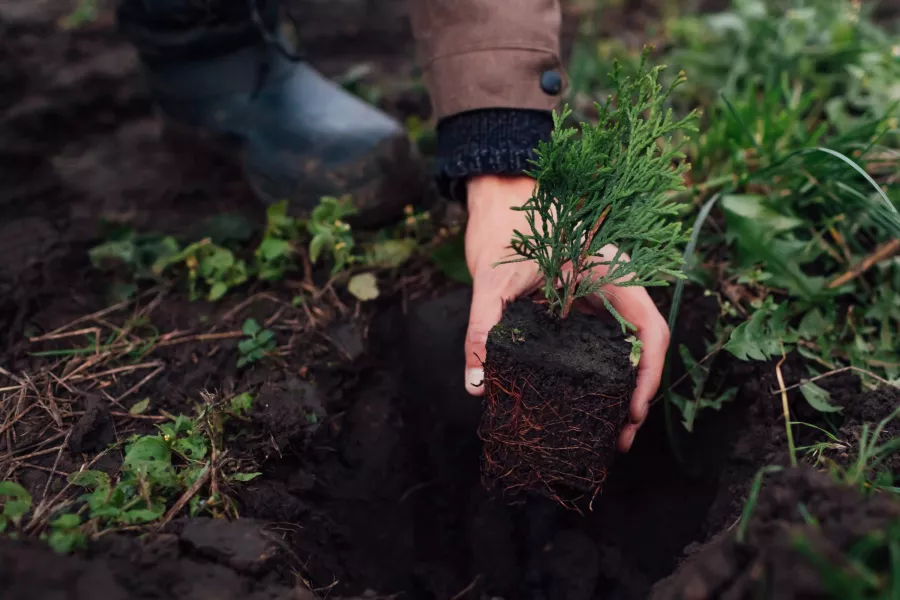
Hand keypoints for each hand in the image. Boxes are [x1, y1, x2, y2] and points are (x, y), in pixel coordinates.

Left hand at [463, 174, 670, 451]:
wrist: (497, 206)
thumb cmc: (504, 232)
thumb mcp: (492, 281)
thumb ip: (483, 328)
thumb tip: (479, 385)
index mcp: (611, 273)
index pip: (650, 328)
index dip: (649, 374)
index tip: (632, 410)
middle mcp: (613, 289)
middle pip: (642, 350)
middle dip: (635, 396)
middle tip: (619, 438)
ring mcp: (600, 301)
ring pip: (624, 353)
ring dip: (619, 393)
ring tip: (606, 435)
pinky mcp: (582, 312)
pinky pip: (600, 348)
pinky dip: (598, 379)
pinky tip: (584, 406)